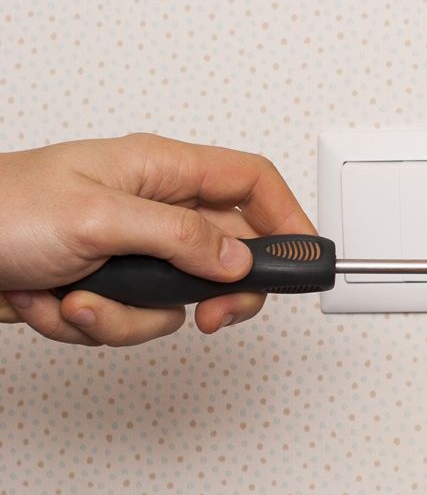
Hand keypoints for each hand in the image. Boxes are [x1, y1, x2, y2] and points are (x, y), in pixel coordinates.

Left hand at [0, 133, 314, 346]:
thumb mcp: (98, 218)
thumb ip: (179, 238)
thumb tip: (237, 261)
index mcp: (158, 169)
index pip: (251, 182)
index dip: (287, 218)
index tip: (305, 261)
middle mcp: (149, 207)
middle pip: (226, 253)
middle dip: (212, 294)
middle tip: (211, 315)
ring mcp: (126, 249)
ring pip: (175, 300)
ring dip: (127, 316)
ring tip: (79, 301)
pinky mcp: (100, 286)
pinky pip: (129, 320)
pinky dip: (91, 325)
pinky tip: (53, 305)